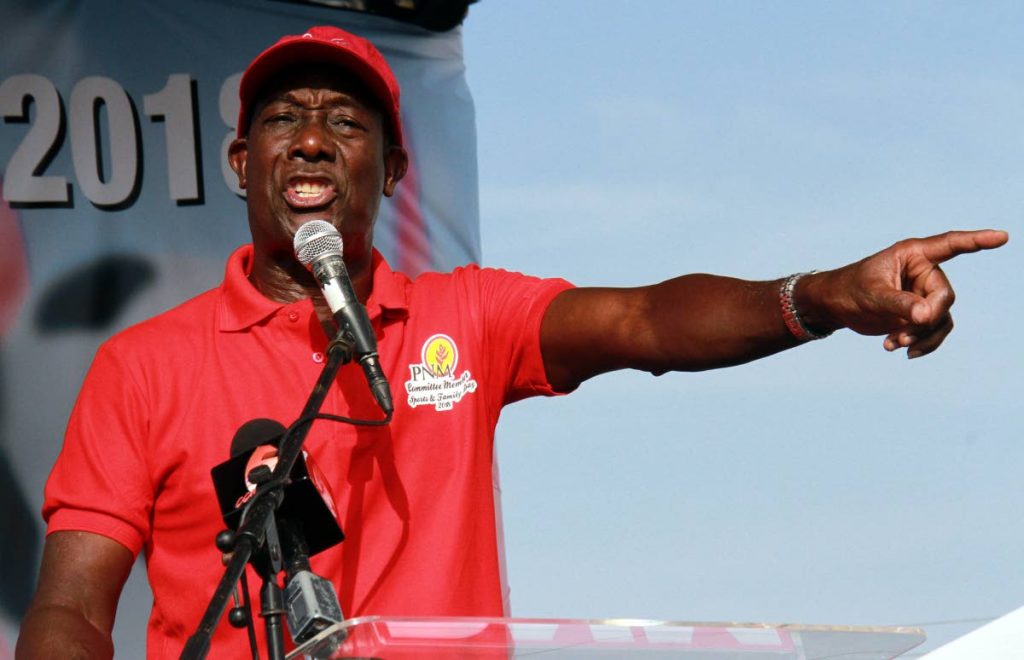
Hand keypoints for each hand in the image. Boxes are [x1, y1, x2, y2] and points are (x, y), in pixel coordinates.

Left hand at [805, 230, 1007, 356]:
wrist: (836, 306)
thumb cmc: (850, 290)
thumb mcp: (872, 295)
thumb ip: (900, 304)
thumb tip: (928, 316)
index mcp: (913, 254)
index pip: (951, 244)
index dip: (977, 241)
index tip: (1001, 236)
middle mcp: (924, 271)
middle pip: (944, 297)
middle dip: (926, 320)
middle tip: (902, 335)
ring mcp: (924, 293)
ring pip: (942, 318)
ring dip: (923, 336)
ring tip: (895, 345)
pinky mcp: (921, 313)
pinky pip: (934, 330)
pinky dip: (920, 343)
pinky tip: (897, 349)